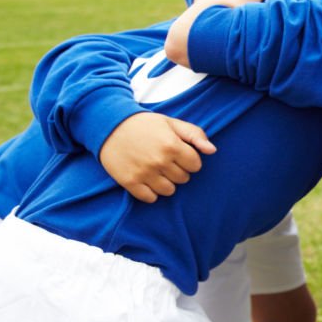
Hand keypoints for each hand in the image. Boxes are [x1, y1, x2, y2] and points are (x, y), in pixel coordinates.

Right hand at [99, 112, 216, 202]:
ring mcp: (144, 173)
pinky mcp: (129, 182)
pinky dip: (151, 192)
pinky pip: (150, 198)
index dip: (190, 160)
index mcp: (172, 145)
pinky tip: (147, 179)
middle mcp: (159, 161)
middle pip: (183, 179)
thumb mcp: (172, 123)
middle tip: (166, 160)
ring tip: (157, 170)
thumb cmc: (145, 124)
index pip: (196, 165)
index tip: (180, 154)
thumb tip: (212, 150)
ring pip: (169, 191)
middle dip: (178, 170)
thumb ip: (195, 134)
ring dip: (166, 182)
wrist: (109, 125)